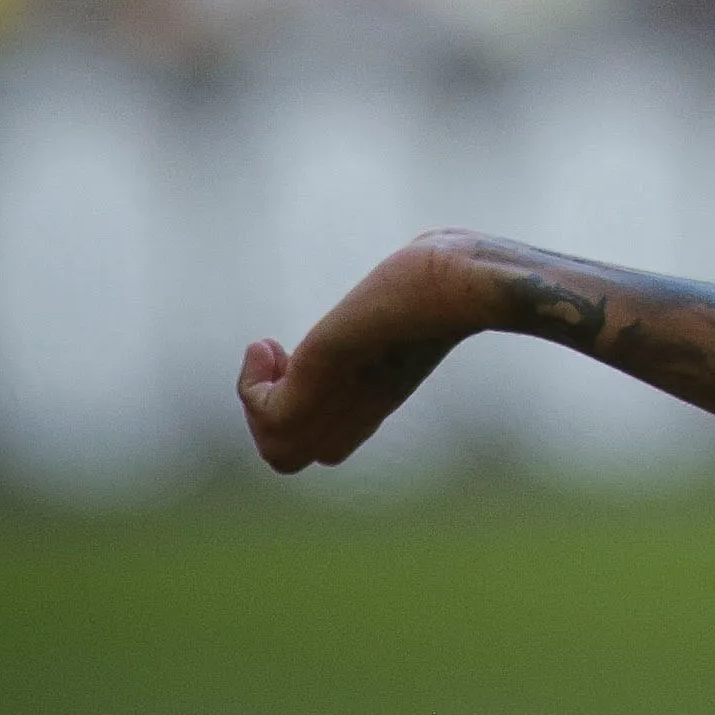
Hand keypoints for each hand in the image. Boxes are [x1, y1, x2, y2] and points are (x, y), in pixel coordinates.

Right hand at [237, 233, 483, 472]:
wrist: (464, 280)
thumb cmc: (454, 273)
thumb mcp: (420, 291)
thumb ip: (416, 290)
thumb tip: (429, 256)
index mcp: (379, 397)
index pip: (326, 446)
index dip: (298, 409)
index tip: (298, 360)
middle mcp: (360, 410)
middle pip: (293, 458)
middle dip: (265, 416)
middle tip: (278, 362)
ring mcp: (342, 399)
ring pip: (279, 453)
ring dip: (253, 401)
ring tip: (269, 351)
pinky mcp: (322, 379)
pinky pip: (268, 416)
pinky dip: (250, 385)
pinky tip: (267, 345)